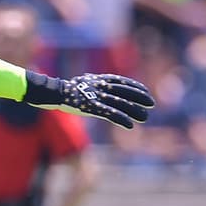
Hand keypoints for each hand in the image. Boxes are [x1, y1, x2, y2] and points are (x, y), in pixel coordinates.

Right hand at [29, 73, 155, 129]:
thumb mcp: (82, 85)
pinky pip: (110, 113)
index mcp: (98, 80)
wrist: (53, 92)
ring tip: (146, 116)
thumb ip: (92, 86)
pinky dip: (121, 119)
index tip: (145, 91)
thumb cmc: (65, 90)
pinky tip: (130, 125)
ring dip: (134, 110)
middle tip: (152, 103)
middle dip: (139, 97)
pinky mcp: (92, 107)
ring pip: (120, 103)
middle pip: (124, 91)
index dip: (134, 86)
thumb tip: (95, 86)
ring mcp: (96, 96)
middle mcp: (100, 86)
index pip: (121, 81)